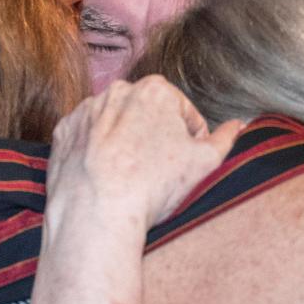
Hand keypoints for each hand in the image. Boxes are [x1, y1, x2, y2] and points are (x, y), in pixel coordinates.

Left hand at [47, 76, 241, 231]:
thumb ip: (226, 139)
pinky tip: (105, 178)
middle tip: (159, 175)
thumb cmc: (154, 186)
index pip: (185, 115)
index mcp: (156, 90)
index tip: (185, 167)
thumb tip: (240, 125)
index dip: (192, 143)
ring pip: (117, 126)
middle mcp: (117, 90)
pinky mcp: (64, 132)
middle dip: (157, 140)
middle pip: (149, 117)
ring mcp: (86, 110)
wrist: (96, 213)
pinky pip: (87, 140)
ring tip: (130, 179)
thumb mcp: (205, 164)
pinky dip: (96, 154)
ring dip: (126, 146)